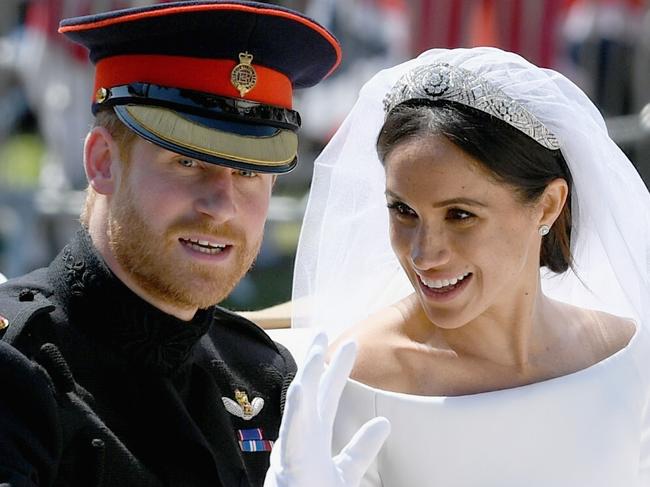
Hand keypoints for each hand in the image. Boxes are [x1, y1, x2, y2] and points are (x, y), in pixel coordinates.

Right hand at [264, 333, 389, 486]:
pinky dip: (296, 412)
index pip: (329, 393)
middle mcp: (303, 435)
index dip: (338, 368)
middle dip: (316, 359)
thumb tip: (383, 422)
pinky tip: (302, 390)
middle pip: (311, 389)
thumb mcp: (347, 470)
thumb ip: (362, 446)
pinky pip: (292, 435)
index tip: (350, 343)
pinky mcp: (289, 465)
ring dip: (306, 375)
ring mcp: (294, 448)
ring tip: (316, 348)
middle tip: (323, 329)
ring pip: (298, 404)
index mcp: (316, 435)